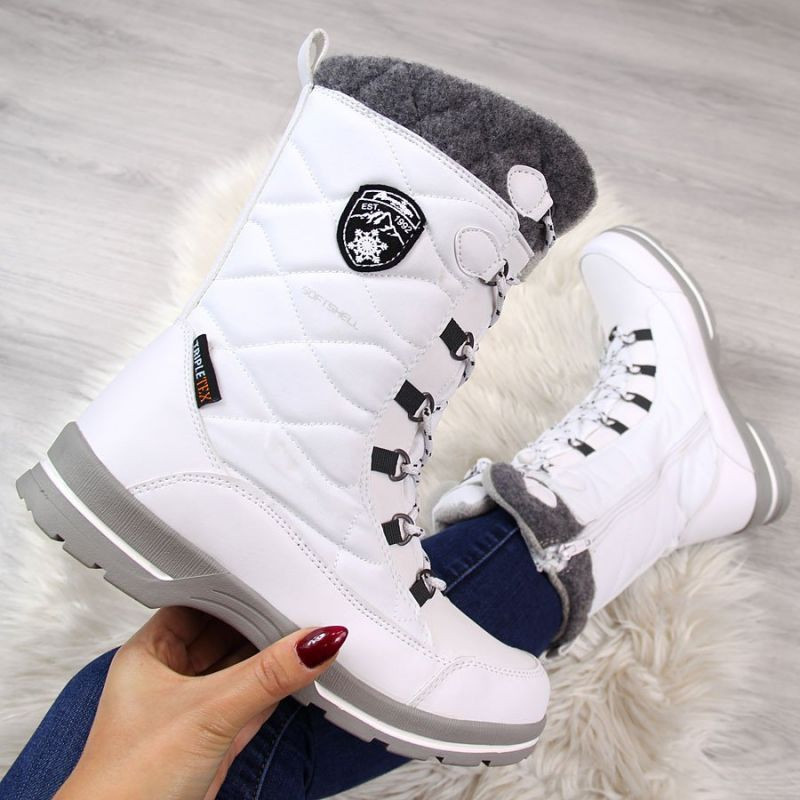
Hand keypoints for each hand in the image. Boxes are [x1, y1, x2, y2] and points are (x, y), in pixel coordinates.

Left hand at [55, 607, 347, 799]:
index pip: (197, 604)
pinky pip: (251, 702)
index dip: (233, 590)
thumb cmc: (127, 780)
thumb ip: (267, 675)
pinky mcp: (212, 741)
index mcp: (148, 653)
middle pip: (222, 635)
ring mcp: (192, 710)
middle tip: (298, 602)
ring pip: (239, 670)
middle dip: (258, 622)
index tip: (270, 577)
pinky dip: (275, 690)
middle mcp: (168, 678)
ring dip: (270, 658)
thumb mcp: (209, 711)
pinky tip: (299, 675)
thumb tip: (316, 642)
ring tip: (307, 633)